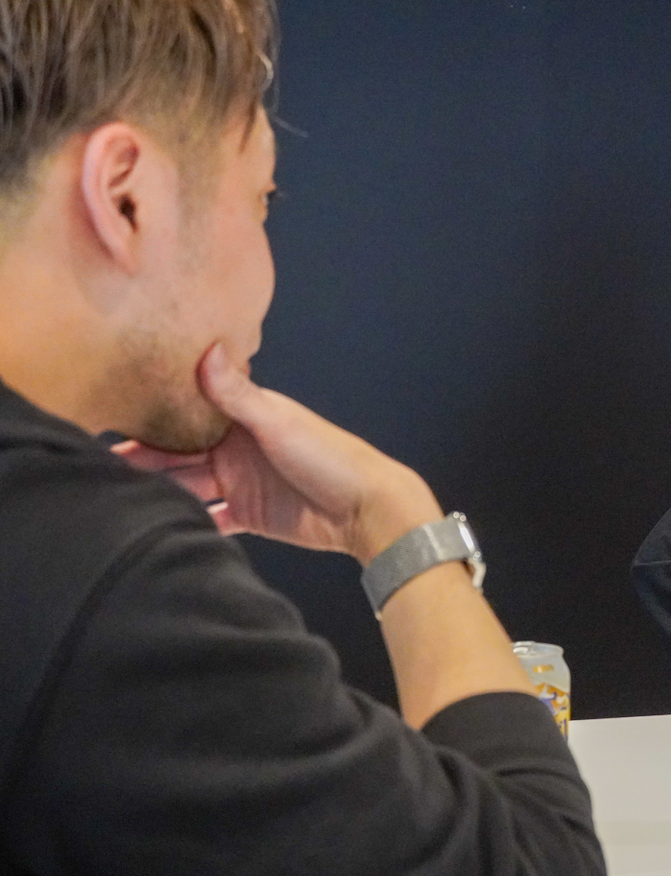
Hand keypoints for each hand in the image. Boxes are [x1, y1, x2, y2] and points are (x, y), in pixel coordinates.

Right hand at [112, 344, 442, 562]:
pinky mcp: (252, 515)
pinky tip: (159, 526)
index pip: (186, 416)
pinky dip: (190, 521)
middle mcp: (238, 448)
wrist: (368, 507)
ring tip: (115, 497)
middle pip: (179, 454)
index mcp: (244, 419)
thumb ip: (239, 393)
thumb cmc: (331, 456)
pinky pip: (213, 519)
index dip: (150, 420)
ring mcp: (243, 482)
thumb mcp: (279, 421)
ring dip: (158, 490)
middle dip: (142, 458)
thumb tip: (206, 349)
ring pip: (188, 486)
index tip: (111, 422)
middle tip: (98, 465)